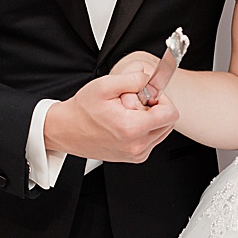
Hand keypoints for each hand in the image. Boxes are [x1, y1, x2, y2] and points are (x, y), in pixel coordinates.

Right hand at [44, 60, 176, 162]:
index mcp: (132, 129)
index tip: (148, 96)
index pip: (171, 114)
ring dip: (150, 119)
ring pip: (162, 131)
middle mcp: (137, 146)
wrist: (66, 130)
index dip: (162, 99)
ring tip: (127, 113)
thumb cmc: (82, 110)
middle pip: (168, 123)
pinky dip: (145, 130)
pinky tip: (126, 123)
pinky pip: (152, 140)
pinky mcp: (134, 158)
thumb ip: (133, 79)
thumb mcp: (105, 85)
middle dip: (155, 109)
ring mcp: (137, 154)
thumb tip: (151, 79)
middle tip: (134, 104)